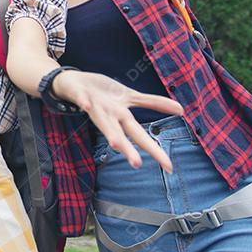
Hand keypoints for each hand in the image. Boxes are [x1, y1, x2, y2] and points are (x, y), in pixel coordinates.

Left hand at [53, 70, 183, 171]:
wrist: (71, 83)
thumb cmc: (101, 93)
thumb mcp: (130, 96)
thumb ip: (153, 103)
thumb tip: (181, 110)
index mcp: (121, 117)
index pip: (140, 136)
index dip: (155, 150)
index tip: (170, 169)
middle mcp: (108, 116)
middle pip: (121, 134)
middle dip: (129, 149)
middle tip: (138, 165)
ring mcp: (94, 106)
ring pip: (102, 121)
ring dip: (108, 132)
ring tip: (116, 144)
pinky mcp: (80, 94)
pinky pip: (81, 98)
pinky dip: (84, 103)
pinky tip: (87, 106)